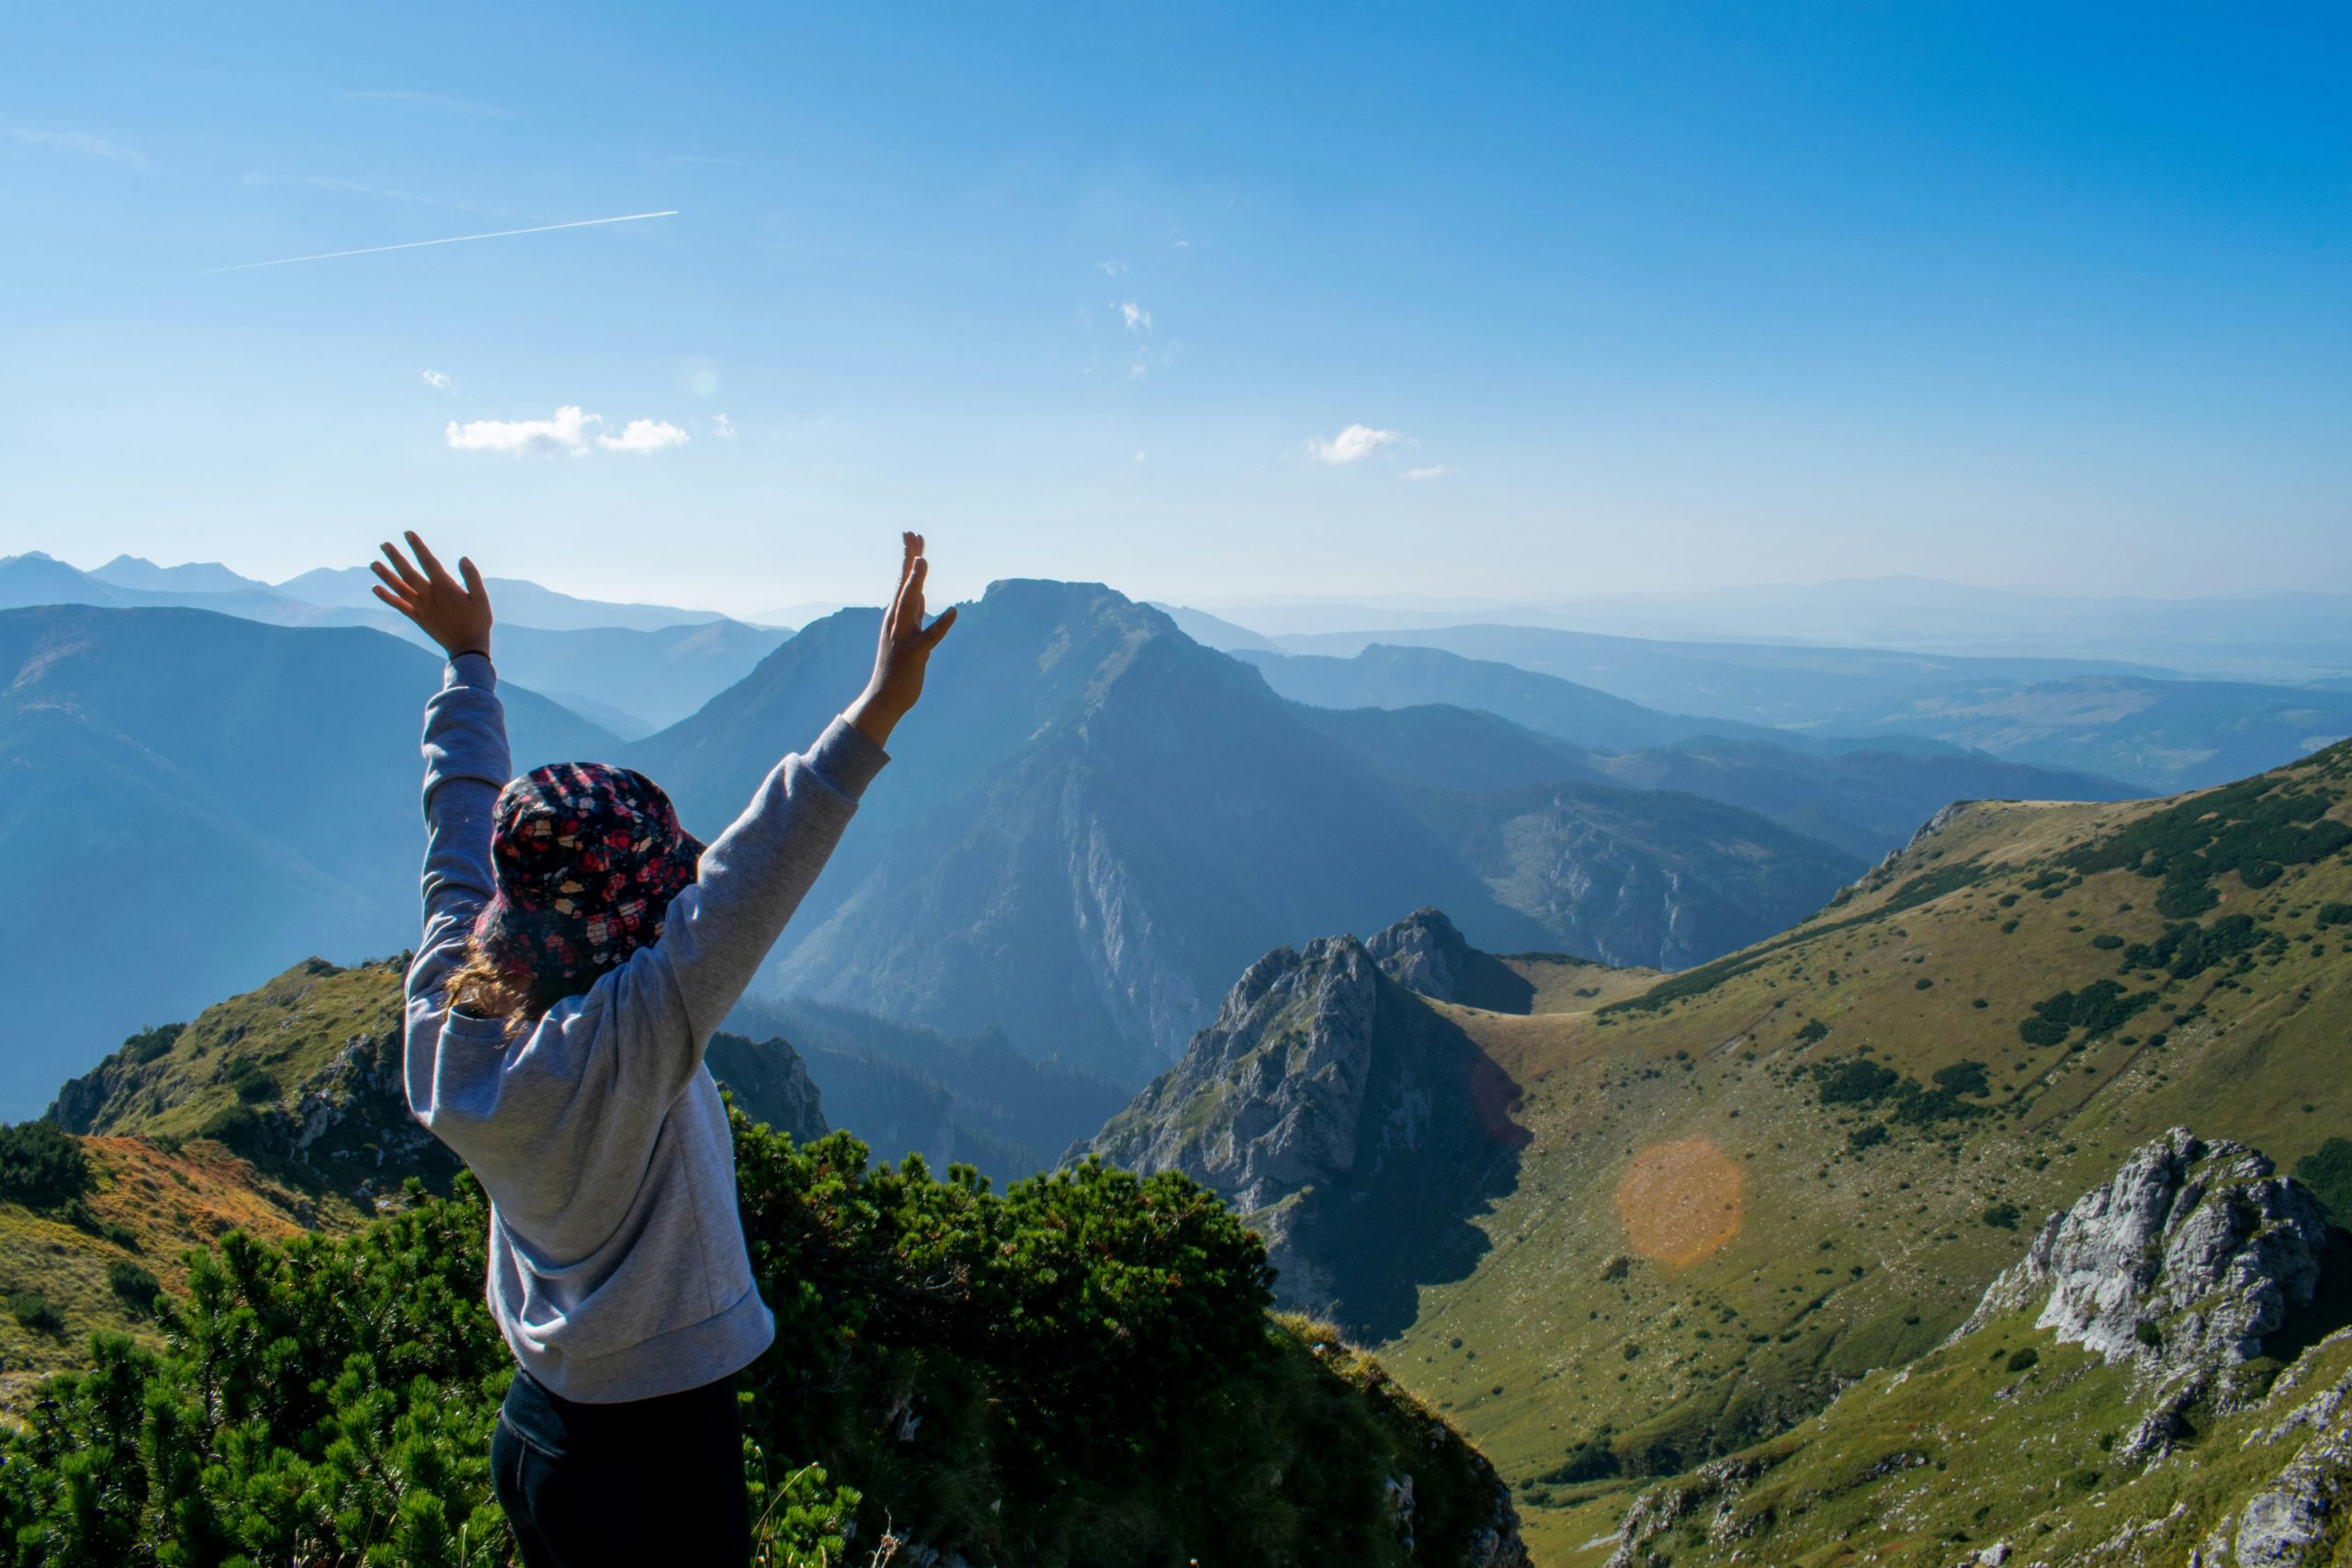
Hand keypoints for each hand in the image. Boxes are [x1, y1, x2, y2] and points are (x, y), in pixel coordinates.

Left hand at [370, 531, 493, 659]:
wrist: (467, 647)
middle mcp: (429, 595)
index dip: (417, 547)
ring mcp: (421, 607)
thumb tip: (463, 558)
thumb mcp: (481, 598)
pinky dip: (386, 597)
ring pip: (399, 588)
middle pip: (408, 573)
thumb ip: (473, 578)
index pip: (428, 562)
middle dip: (395, 558)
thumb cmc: (478, 621)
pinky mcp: (417, 618)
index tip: (408, 534)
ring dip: (385, 575)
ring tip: (373, 563)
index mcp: (445, 587)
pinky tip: (375, 588)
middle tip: (384, 544)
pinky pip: (399, 606)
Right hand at [845, 532, 955, 748]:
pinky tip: (954, 613)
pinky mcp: (914, 654)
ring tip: (923, 561)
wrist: (884, 698)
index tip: (913, 535)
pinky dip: (942, 624)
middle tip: (913, 534)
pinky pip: (930, 637)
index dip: (909, 557)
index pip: (903, 580)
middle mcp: (897, 622)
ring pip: (910, 605)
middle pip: (904, 584)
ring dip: (915, 583)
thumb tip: (920, 593)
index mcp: (896, 616)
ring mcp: (903, 637)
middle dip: (909, 559)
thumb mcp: (907, 633)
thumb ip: (913, 613)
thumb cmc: (897, 666)